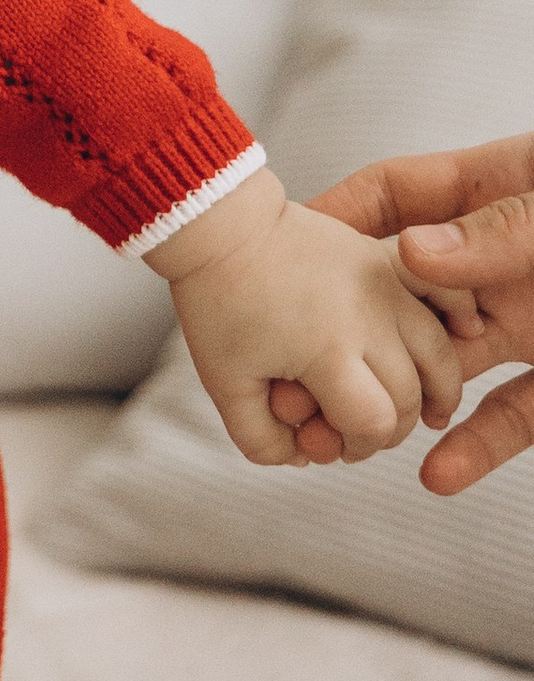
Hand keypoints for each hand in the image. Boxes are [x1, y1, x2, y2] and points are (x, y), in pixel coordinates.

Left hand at [148, 167, 462, 469]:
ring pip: (438, 353)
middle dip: (389, 426)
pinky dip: (456, 320)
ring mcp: (380, 283)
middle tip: (363, 426)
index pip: (374, 424)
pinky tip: (462, 339)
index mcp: (328, 350)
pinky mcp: (382, 256)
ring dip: (436, 388)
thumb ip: (261, 440)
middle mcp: (367, 317)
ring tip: (425, 407)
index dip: (358, 445)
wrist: (220, 221)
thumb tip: (304, 458)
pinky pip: (440, 292)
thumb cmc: (217, 298)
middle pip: (409, 397)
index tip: (335, 442)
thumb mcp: (225, 383)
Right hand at [280, 136, 533, 493]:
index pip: (394, 196)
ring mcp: (530, 316)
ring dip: (400, 393)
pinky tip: (436, 471)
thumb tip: (411, 253)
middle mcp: (498, 257)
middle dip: (347, 324)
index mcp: (492, 190)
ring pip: (446, 359)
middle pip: (404, 286)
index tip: (281, 248)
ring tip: (350, 435)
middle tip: (295, 366)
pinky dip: (476, 444)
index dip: (335, 215)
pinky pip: (513, 414)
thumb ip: (499, 232)